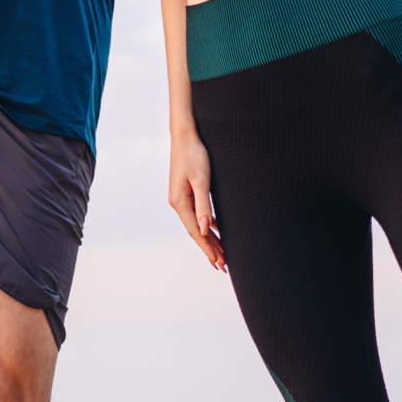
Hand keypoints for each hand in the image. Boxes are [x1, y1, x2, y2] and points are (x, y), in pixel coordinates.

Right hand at [168, 127, 225, 271]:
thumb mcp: (201, 180)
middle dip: (210, 248)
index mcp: (180, 202)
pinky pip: (197, 214)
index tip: (219, 262)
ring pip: (197, 224)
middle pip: (196, 231)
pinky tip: (215, 231)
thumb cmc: (194, 155)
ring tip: (221, 254)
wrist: (185, 136)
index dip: (208, 248)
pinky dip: (207, 225)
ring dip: (209, 238)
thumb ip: (203, 205)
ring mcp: (181, 198)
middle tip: (223, 266)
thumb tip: (206, 229)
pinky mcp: (186, 192)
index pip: (196, 231)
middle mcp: (178, 203)